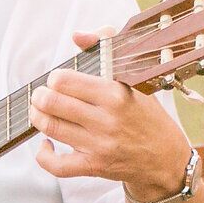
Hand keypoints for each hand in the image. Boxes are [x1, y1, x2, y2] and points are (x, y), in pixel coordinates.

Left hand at [31, 30, 195, 202]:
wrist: (166, 159)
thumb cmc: (148, 116)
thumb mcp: (136, 79)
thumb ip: (107, 49)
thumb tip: (77, 36)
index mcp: (116, 94)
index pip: (66, 80)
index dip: (55, 78)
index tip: (58, 80)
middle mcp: (106, 120)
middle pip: (52, 103)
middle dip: (41, 96)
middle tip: (43, 95)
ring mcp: (99, 145)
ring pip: (51, 128)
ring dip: (37, 117)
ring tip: (40, 111)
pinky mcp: (94, 167)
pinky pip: (57, 166)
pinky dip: (43, 155)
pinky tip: (45, 144)